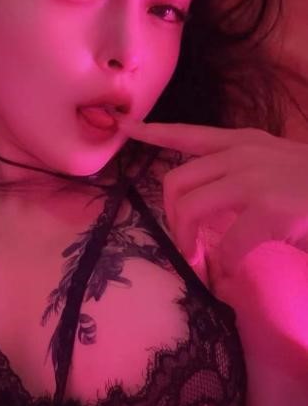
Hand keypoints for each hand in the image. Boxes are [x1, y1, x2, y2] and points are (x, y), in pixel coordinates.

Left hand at [117, 115, 307, 276]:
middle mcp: (245, 153)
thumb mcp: (278, 168)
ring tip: (203, 265)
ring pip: (189, 211)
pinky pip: (226, 245)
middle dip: (172, 220)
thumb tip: (211, 207)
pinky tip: (232, 277)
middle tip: (188, 247)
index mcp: (246, 142)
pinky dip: (223, 268)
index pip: (189, 133)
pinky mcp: (270, 208)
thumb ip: (242, 177)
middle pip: (176, 182)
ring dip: (188, 245)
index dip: (154, 132)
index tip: (127, 128)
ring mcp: (256, 179)